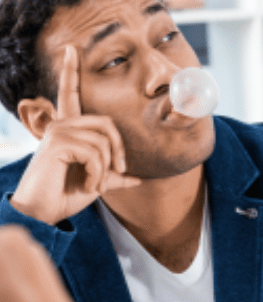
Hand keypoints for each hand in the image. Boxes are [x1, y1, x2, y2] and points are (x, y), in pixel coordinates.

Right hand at [10, 45, 140, 225]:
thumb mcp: (97, 183)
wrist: (45, 212)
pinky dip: (99, 174)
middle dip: (119, 149)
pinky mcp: (58, 142)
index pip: (69, 96)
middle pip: (107, 124)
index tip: (70, 50)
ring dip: (106, 169)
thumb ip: (114, 175)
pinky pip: (96, 153)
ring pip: (104, 141)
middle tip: (119, 171)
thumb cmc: (66, 196)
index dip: (69, 72)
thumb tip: (139, 178)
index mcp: (69, 130)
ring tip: (95, 185)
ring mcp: (58, 131)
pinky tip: (89, 186)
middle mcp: (61, 125)